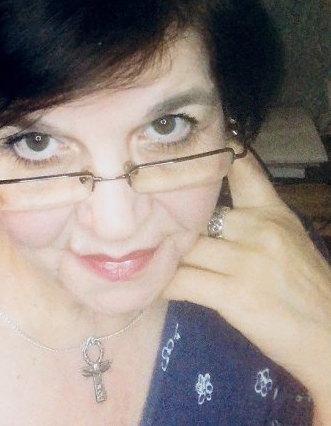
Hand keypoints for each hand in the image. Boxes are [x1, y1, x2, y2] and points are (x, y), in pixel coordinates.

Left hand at [164, 150, 330, 415]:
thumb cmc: (307, 290)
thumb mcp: (287, 240)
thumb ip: (253, 220)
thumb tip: (207, 214)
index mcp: (272, 212)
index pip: (241, 169)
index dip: (212, 155)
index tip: (184, 153)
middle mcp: (258, 228)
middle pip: (196, 213)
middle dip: (169, 223)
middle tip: (141, 225)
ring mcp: (246, 261)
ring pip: (185, 247)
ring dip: (161, 255)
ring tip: (141, 258)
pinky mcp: (234, 294)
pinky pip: (182, 282)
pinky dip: (163, 285)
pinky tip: (153, 287)